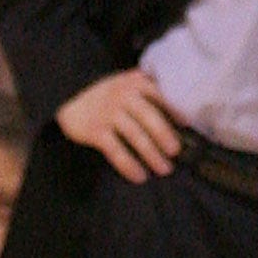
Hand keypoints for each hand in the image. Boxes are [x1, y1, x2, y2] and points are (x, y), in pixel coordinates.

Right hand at [55, 68, 181, 182]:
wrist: (69, 95)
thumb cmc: (107, 93)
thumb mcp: (126, 82)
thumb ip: (147, 89)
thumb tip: (178, 107)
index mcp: (133, 81)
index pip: (158, 94)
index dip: (174, 108)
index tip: (188, 124)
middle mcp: (122, 95)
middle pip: (149, 116)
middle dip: (164, 135)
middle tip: (176, 152)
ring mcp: (109, 112)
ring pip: (135, 135)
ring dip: (151, 154)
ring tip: (164, 169)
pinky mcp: (96, 130)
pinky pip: (115, 150)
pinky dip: (129, 165)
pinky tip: (139, 176)